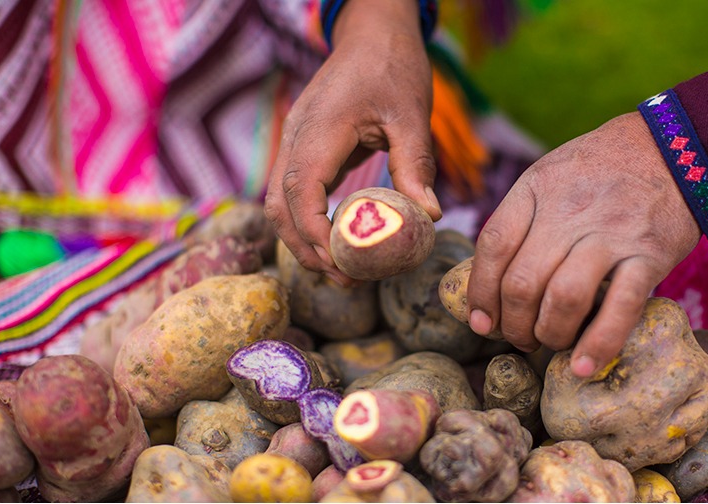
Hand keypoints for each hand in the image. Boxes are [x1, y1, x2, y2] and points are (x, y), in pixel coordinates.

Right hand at [263, 0, 441, 284]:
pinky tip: (336, 239)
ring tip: (340, 268)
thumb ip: (414, 164)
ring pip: (279, 202)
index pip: (302, 194)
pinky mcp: (302, 146)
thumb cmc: (393, 68)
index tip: (342, 264)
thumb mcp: (411, 114)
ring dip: (302, 239)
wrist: (372, 34)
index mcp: (321, 130)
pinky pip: (292, 191)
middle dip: (306, 249)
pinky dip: (306, 221)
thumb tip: (428, 215)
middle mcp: (296, 138)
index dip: (315, 236)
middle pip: (280, 207)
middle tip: (346, 279)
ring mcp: (294, 142)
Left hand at [466, 112, 700, 376]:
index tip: (481, 320)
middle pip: (522, 282)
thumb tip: (487, 282)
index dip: (480, 291)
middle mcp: (568, 213)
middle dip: (513, 324)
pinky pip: (619, 309)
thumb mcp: (548, 175)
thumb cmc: (599, 169)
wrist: (671, 148)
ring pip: (562, 299)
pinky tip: (582, 365)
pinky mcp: (649, 256)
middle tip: (519, 337)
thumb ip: (519, 219)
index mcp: (536, 189)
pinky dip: (598, 344)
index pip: (494, 246)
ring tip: (550, 341)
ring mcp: (609, 235)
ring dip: (549, 334)